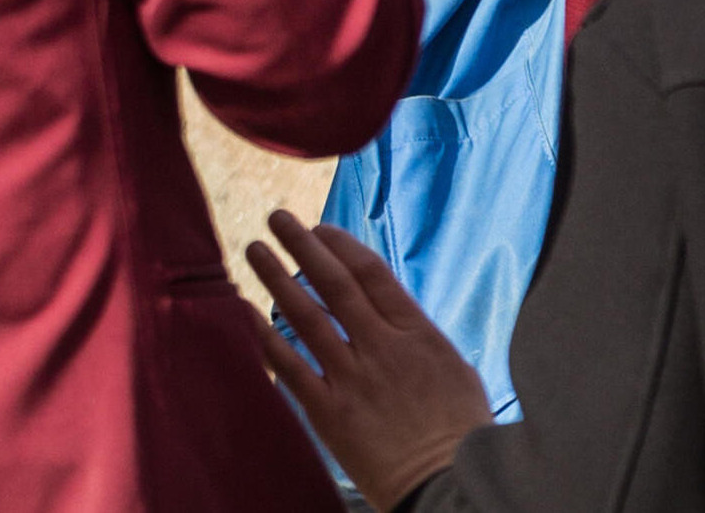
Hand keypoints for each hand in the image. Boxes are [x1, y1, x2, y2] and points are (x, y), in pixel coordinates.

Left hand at [248, 212, 490, 507]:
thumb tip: (394, 312)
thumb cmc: (462, 434)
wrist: (450, 488)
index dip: (341, 246)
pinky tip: (242, 309)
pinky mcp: (329, 410)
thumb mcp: (454, 371)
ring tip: (255, 249)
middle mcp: (382, 349)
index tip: (320, 229)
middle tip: (278, 218)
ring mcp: (352, 378)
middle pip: (334, 284)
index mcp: (418, 335)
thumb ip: (418, 337)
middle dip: (303, 246)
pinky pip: (287, 364)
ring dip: (277, 277)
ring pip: (306, 315)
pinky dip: (262, 334)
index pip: (373, 274)